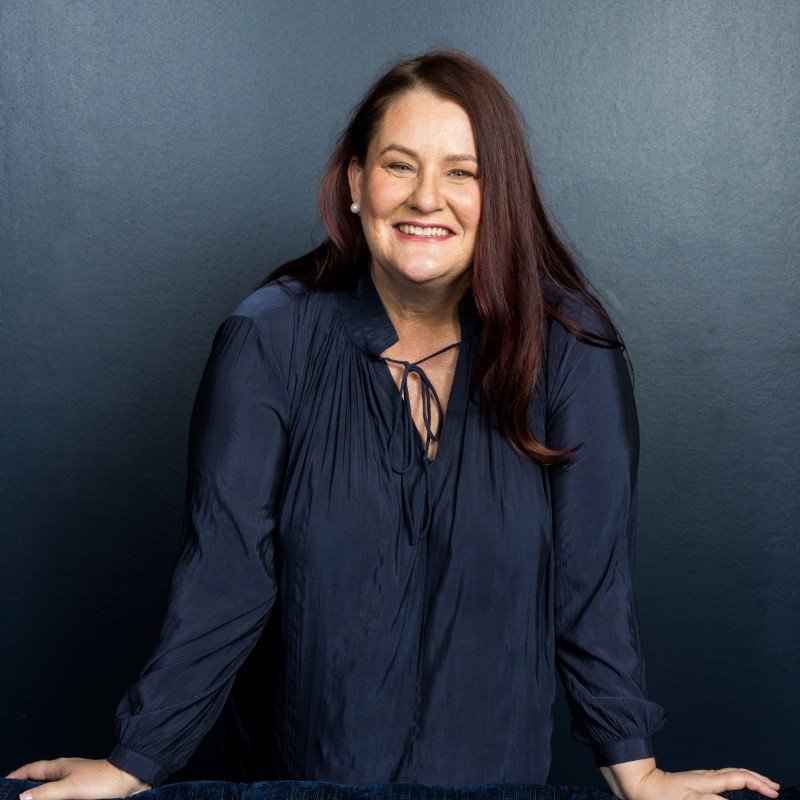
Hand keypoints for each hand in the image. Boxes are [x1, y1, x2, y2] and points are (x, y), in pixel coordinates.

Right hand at [4, 757, 151, 799]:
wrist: (128, 779)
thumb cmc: (100, 780)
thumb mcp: (68, 788)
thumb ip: (45, 792)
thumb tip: (22, 796)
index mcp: (60, 766)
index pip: (32, 769)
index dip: (17, 775)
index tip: (4, 782)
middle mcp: (66, 770)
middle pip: (39, 776)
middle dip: (25, 785)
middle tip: (13, 795)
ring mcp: (75, 778)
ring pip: (51, 785)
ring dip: (39, 792)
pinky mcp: (84, 787)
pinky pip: (62, 792)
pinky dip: (52, 797)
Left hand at [629, 766, 780, 799]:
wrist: (640, 786)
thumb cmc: (662, 796)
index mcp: (708, 780)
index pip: (739, 779)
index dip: (758, 784)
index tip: (774, 791)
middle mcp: (706, 776)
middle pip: (737, 774)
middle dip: (757, 779)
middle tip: (774, 788)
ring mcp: (700, 778)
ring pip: (730, 775)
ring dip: (748, 779)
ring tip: (761, 785)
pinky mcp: (694, 782)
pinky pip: (721, 779)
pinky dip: (735, 780)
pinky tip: (736, 785)